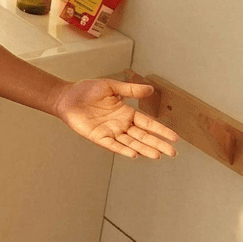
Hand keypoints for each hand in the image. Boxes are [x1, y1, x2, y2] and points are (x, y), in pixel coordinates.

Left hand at [53, 78, 178, 159]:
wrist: (67, 96)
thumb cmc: (88, 90)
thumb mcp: (111, 86)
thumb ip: (131, 90)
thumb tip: (151, 89)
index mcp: (126, 113)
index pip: (147, 123)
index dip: (161, 130)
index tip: (175, 137)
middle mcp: (121, 124)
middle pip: (143, 136)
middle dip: (158, 143)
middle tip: (173, 152)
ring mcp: (111, 132)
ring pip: (131, 143)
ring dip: (144, 149)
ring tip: (158, 155)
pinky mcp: (99, 137)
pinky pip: (113, 145)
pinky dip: (124, 150)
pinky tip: (135, 155)